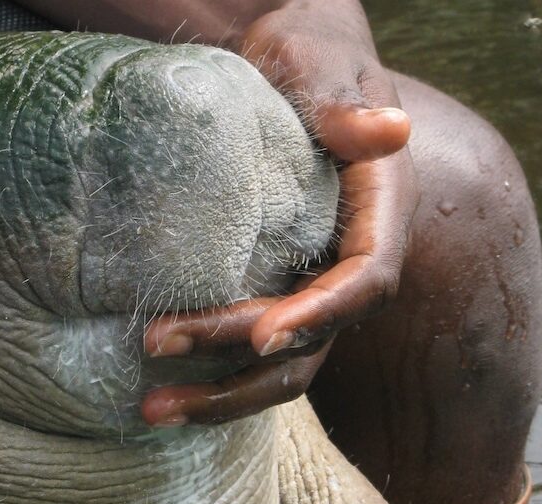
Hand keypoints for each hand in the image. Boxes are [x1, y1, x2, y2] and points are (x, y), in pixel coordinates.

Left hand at [142, 1, 418, 425]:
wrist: (285, 67)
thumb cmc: (307, 55)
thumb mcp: (321, 68)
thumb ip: (345, 106)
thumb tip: (391, 130)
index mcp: (379, 218)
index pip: (364, 283)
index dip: (320, 315)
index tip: (261, 338)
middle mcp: (349, 267)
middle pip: (310, 342)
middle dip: (238, 364)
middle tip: (156, 349)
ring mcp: (310, 290)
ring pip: (278, 368)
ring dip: (218, 396)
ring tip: (149, 411)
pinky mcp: (273, 295)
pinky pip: (248, 353)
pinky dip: (208, 374)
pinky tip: (155, 387)